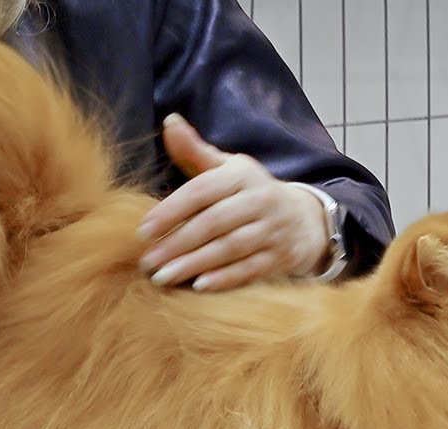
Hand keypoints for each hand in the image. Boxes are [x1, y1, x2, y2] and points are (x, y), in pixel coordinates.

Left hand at [137, 113, 331, 291]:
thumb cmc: (251, 192)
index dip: (171, 210)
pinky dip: (225, 279)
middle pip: (214, 222)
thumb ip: (195, 151)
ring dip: (194, 264)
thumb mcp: (227, 168)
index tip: (143, 231)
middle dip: (177, 243)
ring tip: (163, 277)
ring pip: (230, 248)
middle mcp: (260, 200)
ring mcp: (273, 230)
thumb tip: (169, 122)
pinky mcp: (280, 257)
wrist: (305, 219)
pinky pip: (251, 269)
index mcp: (241, 175)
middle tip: (147, 261)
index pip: (202, 190)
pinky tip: (199, 287)